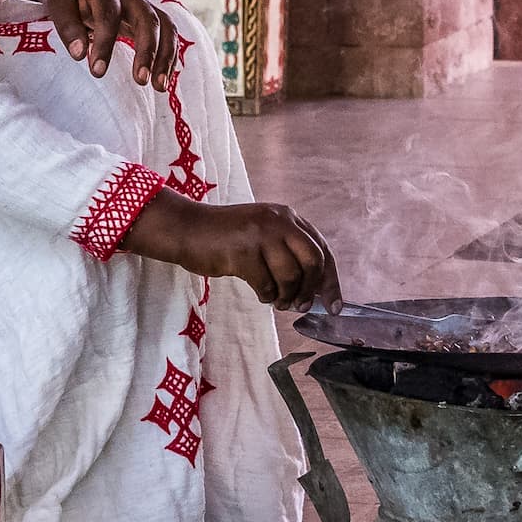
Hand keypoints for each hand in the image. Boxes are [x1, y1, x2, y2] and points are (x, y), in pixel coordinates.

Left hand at [46, 0, 177, 92]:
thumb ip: (67, 25)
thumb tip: (79, 54)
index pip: (108, 16)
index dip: (104, 44)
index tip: (97, 71)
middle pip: (147, 19)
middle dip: (147, 50)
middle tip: (141, 80)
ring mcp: (145, 5)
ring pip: (165, 26)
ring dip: (165, 56)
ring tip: (159, 86)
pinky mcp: (152, 16)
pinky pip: (169, 33)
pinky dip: (170, 56)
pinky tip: (163, 79)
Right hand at [122, 189, 343, 312]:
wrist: (188, 229)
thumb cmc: (226, 237)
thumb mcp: (263, 234)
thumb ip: (288, 251)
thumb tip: (317, 290)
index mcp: (287, 216)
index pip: (321, 249)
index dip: (331, 280)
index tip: (333, 305)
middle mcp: (277, 221)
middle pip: (313, 261)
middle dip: (311, 290)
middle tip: (300, 305)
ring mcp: (260, 234)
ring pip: (291, 276)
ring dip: (286, 296)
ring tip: (275, 299)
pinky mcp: (242, 252)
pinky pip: (266, 284)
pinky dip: (266, 295)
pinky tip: (259, 292)